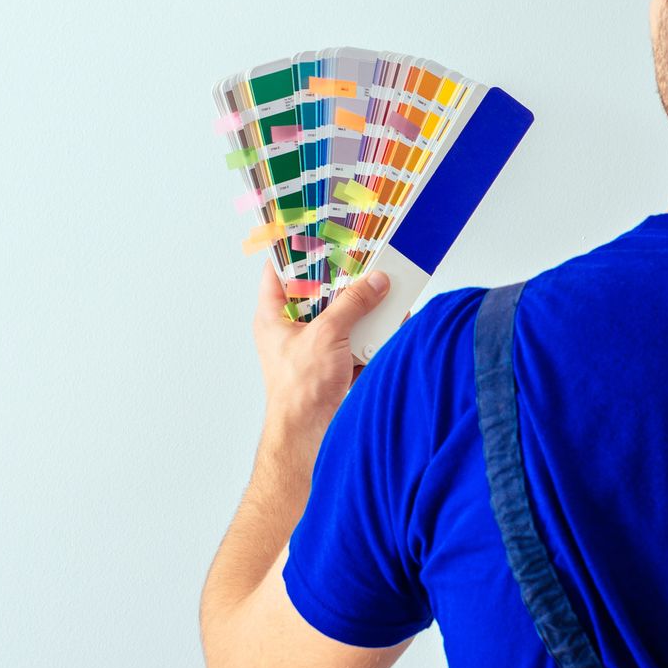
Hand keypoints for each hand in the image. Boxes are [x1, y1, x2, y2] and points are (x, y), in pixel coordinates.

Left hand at [251, 261, 391, 444]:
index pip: (278, 271)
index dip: (296, 250)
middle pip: (319, 291)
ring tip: (385, 289)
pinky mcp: (339, 362)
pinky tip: (392, 321)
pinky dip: (375, 333)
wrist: (312, 437)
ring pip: (343, 315)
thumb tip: (376, 281)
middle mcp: (294, 328)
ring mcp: (318, 346)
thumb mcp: (326, 335)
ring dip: (365, 307)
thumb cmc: (300, 391)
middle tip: (365, 256)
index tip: (320, 231)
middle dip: (345, 277)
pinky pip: (359, 339)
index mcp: (274, 317)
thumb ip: (352, 304)